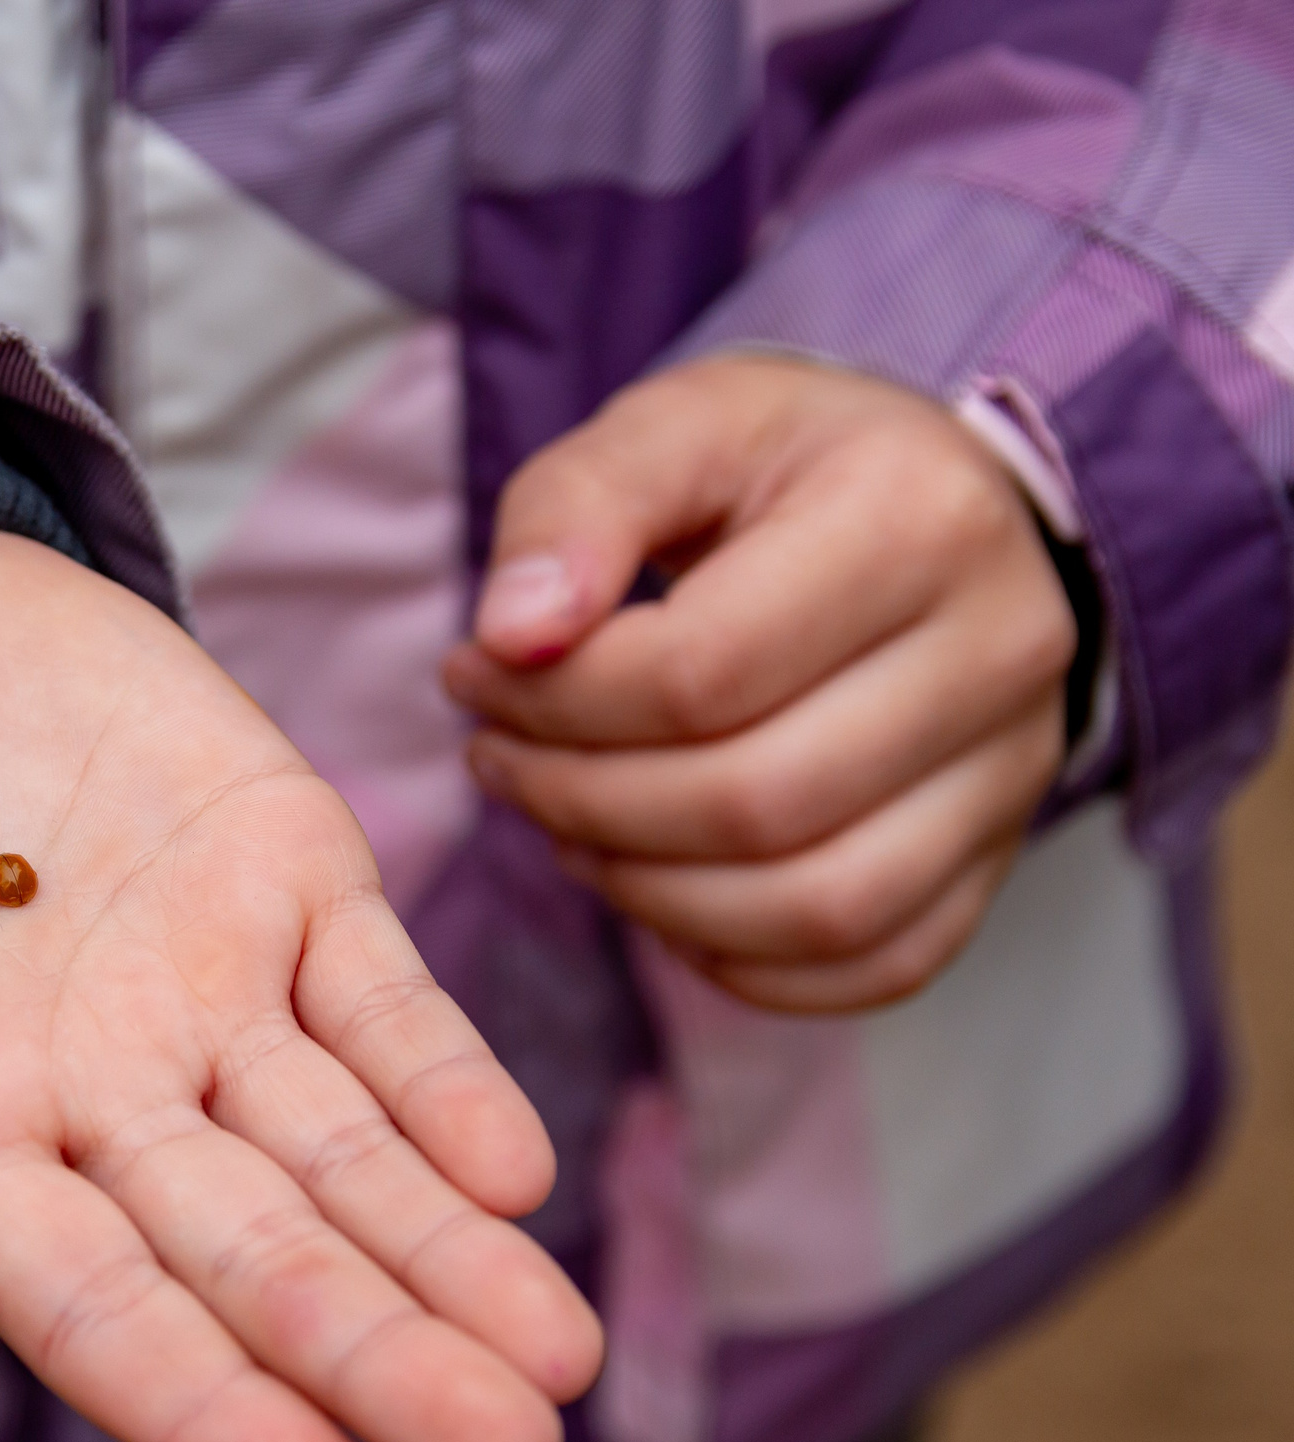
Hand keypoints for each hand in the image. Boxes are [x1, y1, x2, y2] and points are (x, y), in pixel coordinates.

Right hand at [0, 522, 601, 1441]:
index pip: (79, 1294)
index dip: (193, 1394)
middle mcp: (83, 1091)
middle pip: (245, 1251)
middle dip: (371, 1351)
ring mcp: (194, 989)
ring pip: (340, 1151)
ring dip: (445, 1252)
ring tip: (558, 1365)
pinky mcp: (277, 873)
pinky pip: (376, 997)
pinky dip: (444, 1076)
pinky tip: (519, 1166)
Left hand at [442, 356, 1076, 1012]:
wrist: (926, 502)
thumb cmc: (781, 464)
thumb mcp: (672, 429)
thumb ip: (572, 513)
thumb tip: (509, 639)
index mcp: (917, 517)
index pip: (700, 673)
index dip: (555, 701)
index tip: (475, 673)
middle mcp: (999, 651)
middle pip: (754, 802)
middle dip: (582, 800)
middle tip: (498, 760)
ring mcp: (1014, 767)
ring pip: (817, 908)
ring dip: (649, 893)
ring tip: (563, 824)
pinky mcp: (998, 852)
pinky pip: (875, 963)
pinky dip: (743, 960)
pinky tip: (658, 888)